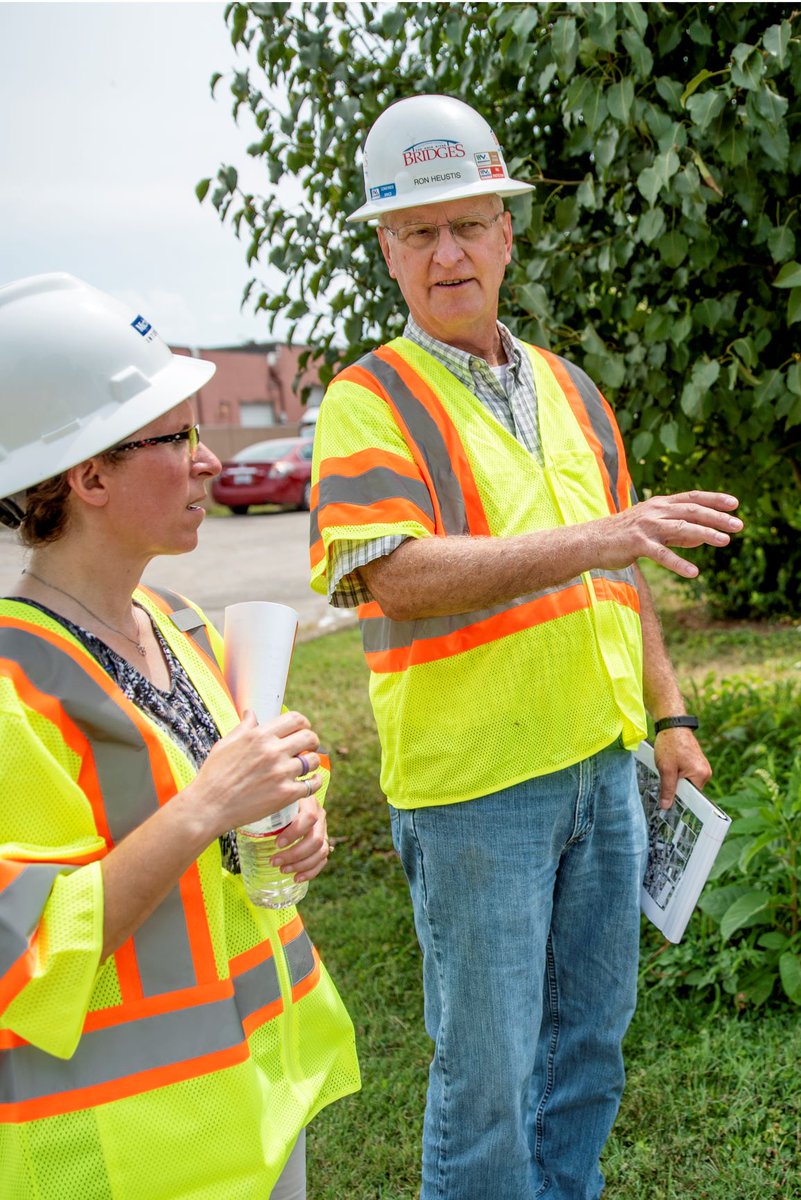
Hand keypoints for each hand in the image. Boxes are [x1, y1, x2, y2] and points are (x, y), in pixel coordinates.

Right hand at [191, 710, 322, 836]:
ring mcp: (281, 773)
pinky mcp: (285, 794)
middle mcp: (273, 751)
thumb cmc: (214, 775)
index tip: (303, 730)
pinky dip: (314, 782)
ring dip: (312, 762)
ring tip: (307, 766)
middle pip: (309, 737)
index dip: (303, 723)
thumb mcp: (225, 744)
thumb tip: (251, 713)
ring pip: (313, 760)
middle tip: (309, 747)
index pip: (295, 719)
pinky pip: (312, 784)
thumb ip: (243, 727)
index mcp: (259, 735)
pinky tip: (310, 782)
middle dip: (312, 741)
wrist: (209, 806)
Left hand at [271, 793, 331, 882]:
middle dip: (294, 854)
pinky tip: (296, 878)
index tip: (277, 843)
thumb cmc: (272, 805)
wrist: (283, 807)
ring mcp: (323, 830)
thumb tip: (243, 817)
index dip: (294, 833)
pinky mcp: (322, 843)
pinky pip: (322, 860)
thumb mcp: (270, 803)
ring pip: (320, 851)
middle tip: (274, 861)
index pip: (309, 817)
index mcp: (308, 802)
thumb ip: (265, 808)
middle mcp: (320, 816)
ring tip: (282, 870)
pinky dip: (311, 871)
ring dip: (301, 864)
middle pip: (315, 839)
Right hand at [599, 491, 741, 578]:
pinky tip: (693, 573)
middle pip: (691, 511)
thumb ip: (677, 532)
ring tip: (725, 541)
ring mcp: (646, 527)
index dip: (714, 499)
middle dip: (717, 517)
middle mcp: (655, 511)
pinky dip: (678, 563)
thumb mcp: (652, 529)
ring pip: (681, 528)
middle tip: (739, 525)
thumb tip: (702, 537)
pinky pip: (661, 554)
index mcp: (659, 504)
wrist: (590, 542)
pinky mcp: (636, 544)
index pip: (692, 498)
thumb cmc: (623, 536)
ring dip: (705, 534)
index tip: (735, 504)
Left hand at [653, 727, 711, 808]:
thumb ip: (668, 789)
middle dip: (677, 788)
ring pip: (687, 782)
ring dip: (676, 780)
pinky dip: (678, 773)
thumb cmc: (670, 744)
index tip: (670, 804)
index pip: (692, 797)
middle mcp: (706, 772)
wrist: (672, 725)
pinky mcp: (697, 762)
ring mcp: (702, 766)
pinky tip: (671, 766)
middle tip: (666, 780)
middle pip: (690, 790)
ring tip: (668, 769)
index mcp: (701, 774)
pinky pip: (687, 774)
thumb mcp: (666, 769)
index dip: (680, 799)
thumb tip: (667, 806)